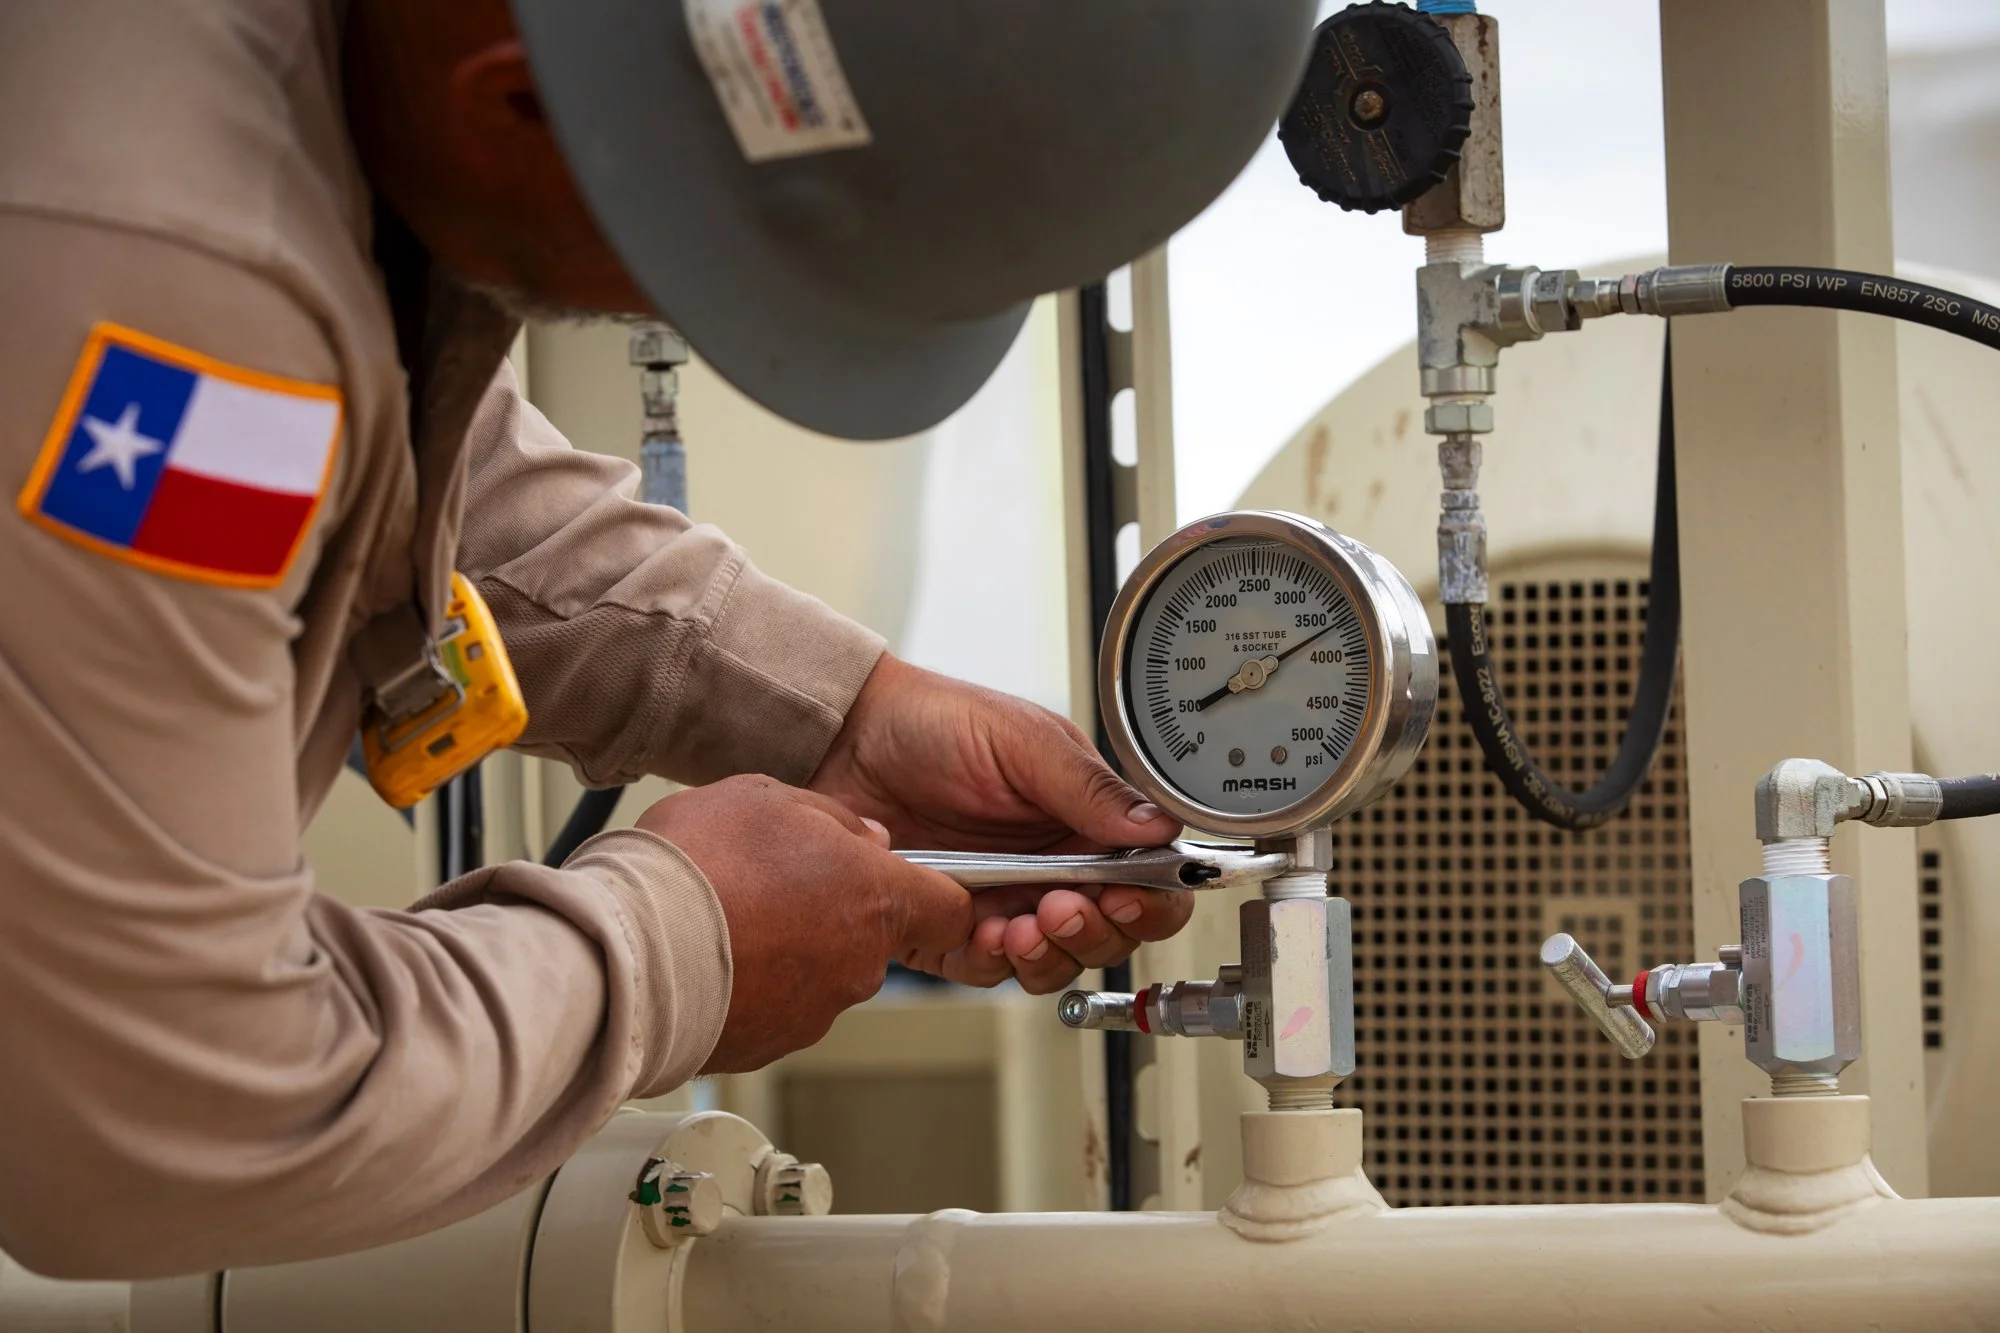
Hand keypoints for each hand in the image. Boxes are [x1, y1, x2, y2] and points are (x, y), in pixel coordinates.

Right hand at [635, 774, 971, 1072]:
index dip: (933, 893)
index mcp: (875, 898)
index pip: (951, 911)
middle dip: (833, 911)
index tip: (908, 882)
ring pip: (820, 972)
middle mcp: (857, 964)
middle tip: (774, 882)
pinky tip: (706, 955)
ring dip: (787, 948)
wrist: (628, 954)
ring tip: (726, 915)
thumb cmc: (697, 868)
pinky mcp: (767, 1046)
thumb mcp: (767, 798)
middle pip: (871, 936)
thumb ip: (833, 817)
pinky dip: (750, 986)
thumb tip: (863, 838)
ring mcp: (814, 1012)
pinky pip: (773, 1009)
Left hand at [809, 655, 1190, 993]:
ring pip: (1054, 962)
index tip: (1129, 896)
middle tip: (1064, 907)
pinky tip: (984, 933)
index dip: (1152, 901)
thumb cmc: (934, 723)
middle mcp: (1052, 868)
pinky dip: (992, 962)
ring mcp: (1004, 901)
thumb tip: (1158, 827)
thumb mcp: (1023, 741)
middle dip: (1097, 932)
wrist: (846, 737)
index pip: (1148, 880)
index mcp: (1084, 822)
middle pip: (1110, 934)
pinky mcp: (949, 927)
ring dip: (1048, 954)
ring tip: (1021, 925)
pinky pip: (986, 969)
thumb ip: (1090, 790)